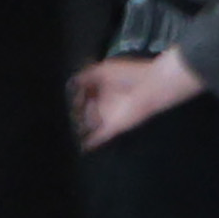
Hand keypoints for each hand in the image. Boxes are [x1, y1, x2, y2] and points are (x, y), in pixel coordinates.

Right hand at [72, 52, 206, 147]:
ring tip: (70, 133)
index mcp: (103, 87)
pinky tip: (82, 147)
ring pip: (90, 125)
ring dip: (81, 128)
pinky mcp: (112, 128)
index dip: (75, 96)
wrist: (150, 87)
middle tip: (68, 117)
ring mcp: (108, 116)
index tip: (68, 96)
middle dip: (76, 114)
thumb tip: (71, 83)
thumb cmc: (129, 75)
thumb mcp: (103, 69)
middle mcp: (104, 102)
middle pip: (85, 110)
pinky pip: (98, 138)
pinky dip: (90, 143)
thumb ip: (85, 76)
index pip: (84, 93)